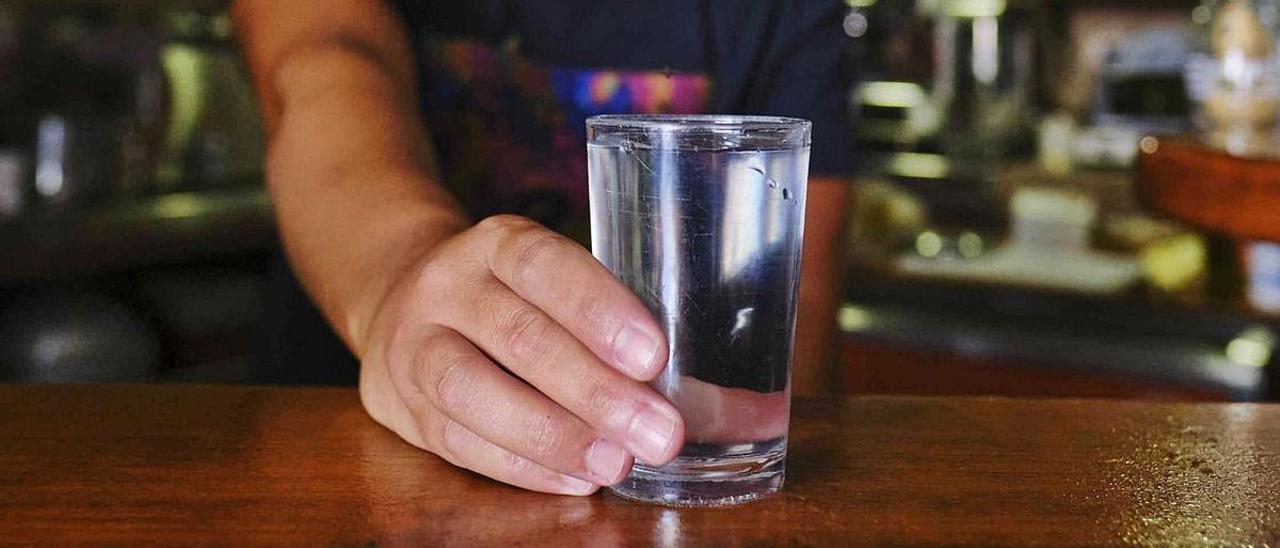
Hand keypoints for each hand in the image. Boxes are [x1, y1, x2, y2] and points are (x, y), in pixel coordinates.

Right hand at [357, 215, 685, 494]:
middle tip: (661, 433)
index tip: (654, 354)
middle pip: (517, 336)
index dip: (598, 307)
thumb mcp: (561, 290)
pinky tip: (573, 480)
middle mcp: (449, 286)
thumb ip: (646, 342)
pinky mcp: (401, 406)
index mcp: (498, 243)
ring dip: (551, 433)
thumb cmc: (516, 301)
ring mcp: (415, 345)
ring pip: (470, 390)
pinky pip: (458, 440)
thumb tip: (761, 411)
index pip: (544, 264)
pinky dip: (520, 466)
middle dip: (594, 390)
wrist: (398, 303)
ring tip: (615, 466)